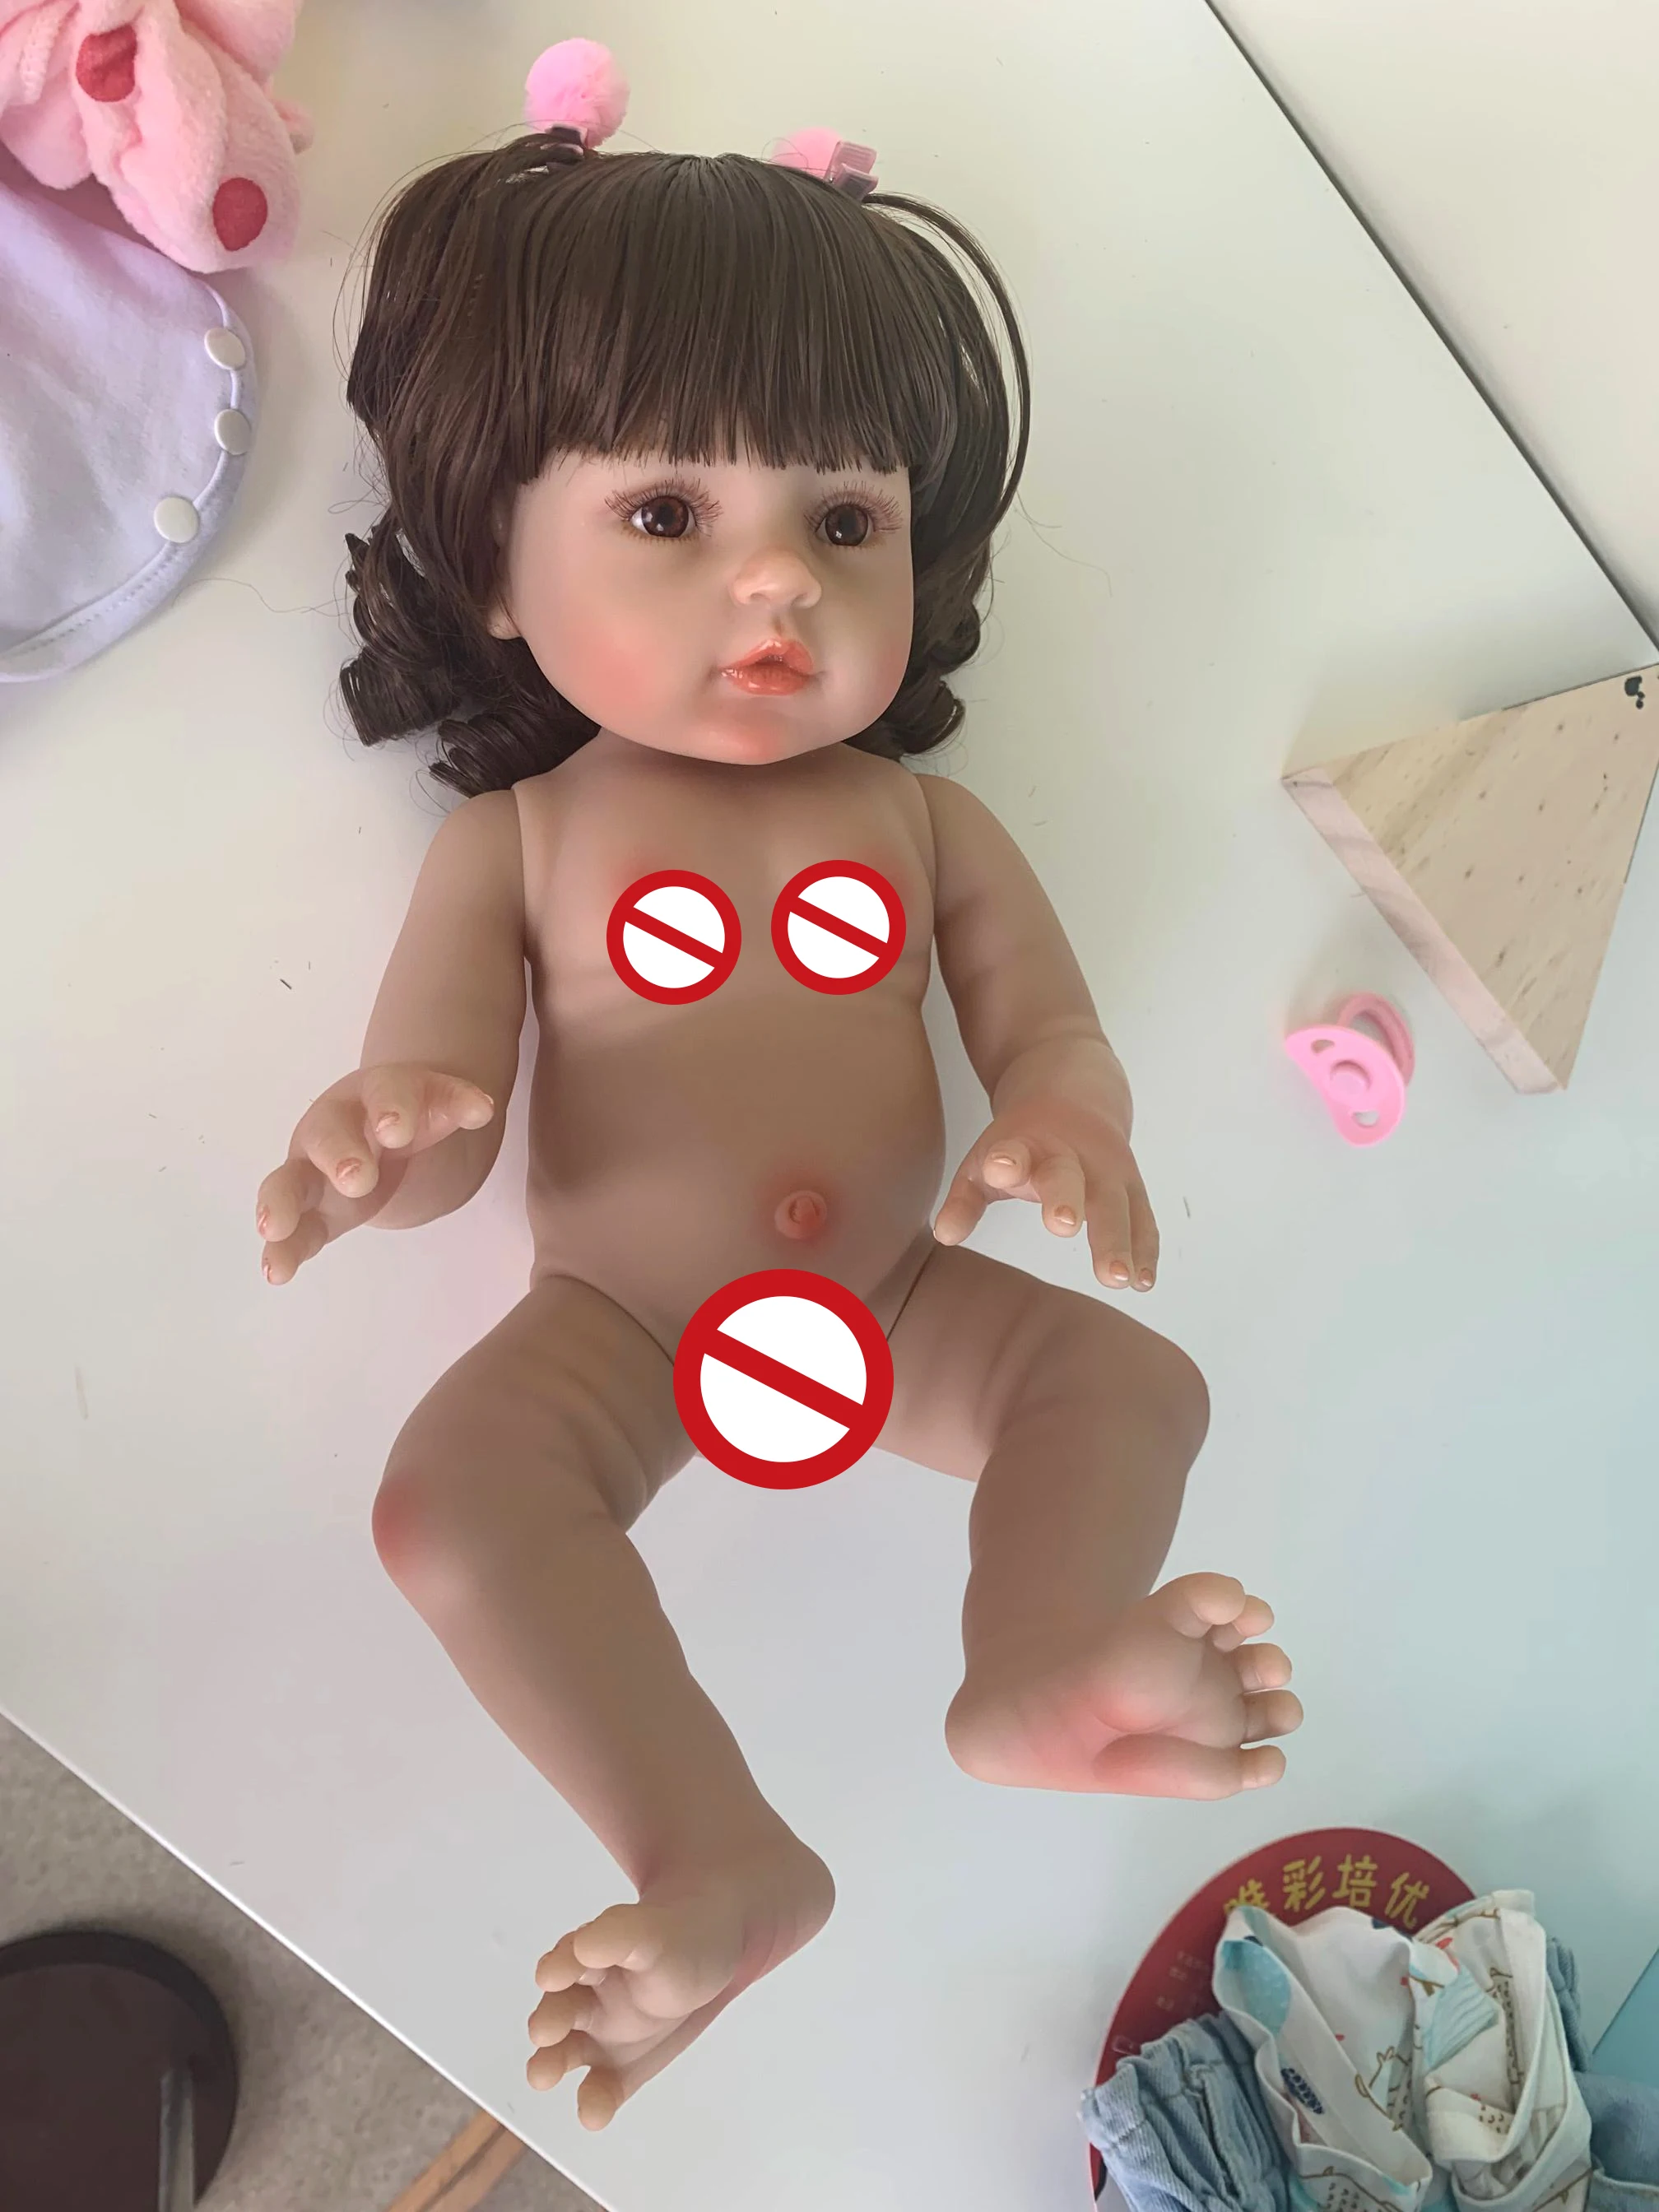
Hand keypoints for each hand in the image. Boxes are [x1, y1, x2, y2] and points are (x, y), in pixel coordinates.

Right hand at [255, 1062, 494, 1284]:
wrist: (393, 1126)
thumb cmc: (415, 1112)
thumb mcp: (438, 1104)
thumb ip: (457, 1105)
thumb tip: (481, 1109)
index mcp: (376, 1093)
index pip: (384, 1092)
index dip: (391, 1108)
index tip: (397, 1129)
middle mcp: (334, 1126)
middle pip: (327, 1134)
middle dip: (339, 1155)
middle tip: (357, 1179)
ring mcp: (314, 1167)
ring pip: (289, 1181)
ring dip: (282, 1204)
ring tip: (275, 1228)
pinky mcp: (311, 1209)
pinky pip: (293, 1228)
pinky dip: (282, 1249)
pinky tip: (276, 1272)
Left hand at [932, 1098, 1159, 1290]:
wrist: (1074, 1090)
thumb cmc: (1023, 1143)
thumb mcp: (987, 1160)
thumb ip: (965, 1199)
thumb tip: (945, 1235)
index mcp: (1025, 1144)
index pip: (1013, 1150)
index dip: (1006, 1160)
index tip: (1000, 1168)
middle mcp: (1069, 1153)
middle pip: (1069, 1175)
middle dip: (1066, 1198)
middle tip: (1062, 1225)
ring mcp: (1105, 1168)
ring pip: (1114, 1201)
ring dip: (1116, 1239)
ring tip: (1115, 1278)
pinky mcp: (1132, 1183)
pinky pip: (1141, 1217)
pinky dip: (1144, 1248)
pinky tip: (1142, 1281)